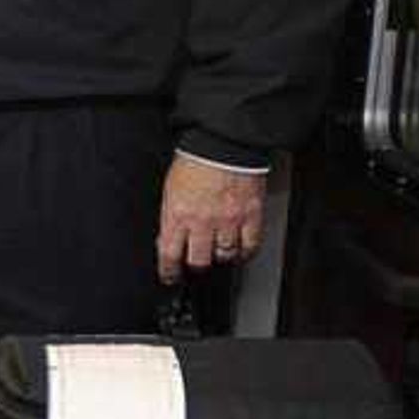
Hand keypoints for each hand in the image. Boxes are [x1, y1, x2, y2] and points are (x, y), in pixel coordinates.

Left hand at [155, 154, 264, 281]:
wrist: (223, 142)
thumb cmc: (195, 160)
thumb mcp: (170, 189)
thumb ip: (171, 215)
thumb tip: (167, 235)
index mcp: (177, 214)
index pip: (169, 253)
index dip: (169, 270)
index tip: (170, 276)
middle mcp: (202, 221)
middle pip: (199, 260)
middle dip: (196, 264)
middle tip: (196, 263)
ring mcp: (228, 220)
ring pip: (225, 255)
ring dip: (220, 257)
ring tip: (218, 253)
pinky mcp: (251, 215)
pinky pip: (250, 244)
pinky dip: (245, 251)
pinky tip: (241, 251)